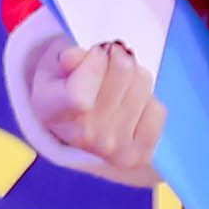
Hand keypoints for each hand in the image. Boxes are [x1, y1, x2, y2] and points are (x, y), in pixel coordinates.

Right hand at [17, 26, 166, 183]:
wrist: (74, 133)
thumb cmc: (63, 91)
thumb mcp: (53, 65)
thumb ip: (65, 58)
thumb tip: (74, 57)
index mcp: (51, 111)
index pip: (80, 94)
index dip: (94, 62)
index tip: (94, 54)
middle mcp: (82, 135)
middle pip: (123, 70)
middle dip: (116, 57)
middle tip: (108, 62)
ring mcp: (112, 148)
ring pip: (143, 83)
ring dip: (133, 76)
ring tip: (117, 86)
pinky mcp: (139, 155)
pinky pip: (157, 108)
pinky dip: (147, 101)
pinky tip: (128, 107)